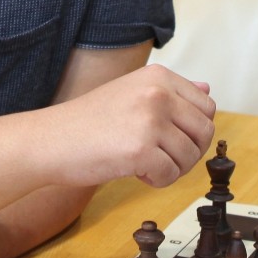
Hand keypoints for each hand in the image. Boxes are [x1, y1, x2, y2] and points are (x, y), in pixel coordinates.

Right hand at [41, 63, 215, 189]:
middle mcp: (158, 93)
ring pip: (191, 156)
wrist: (49, 141)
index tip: (170, 139)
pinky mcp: (141, 150)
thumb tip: (208, 89)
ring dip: (173, 168)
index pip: (207, 107)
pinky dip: (158, 181)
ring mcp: (150, 120)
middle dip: (189, 152)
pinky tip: (137, 174)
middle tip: (163, 158)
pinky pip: (171, 175)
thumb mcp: (131, 93)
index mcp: (158, 76)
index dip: (194, 130)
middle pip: (205, 132)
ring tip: (145, 165)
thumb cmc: (87, 122)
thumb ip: (170, 92)